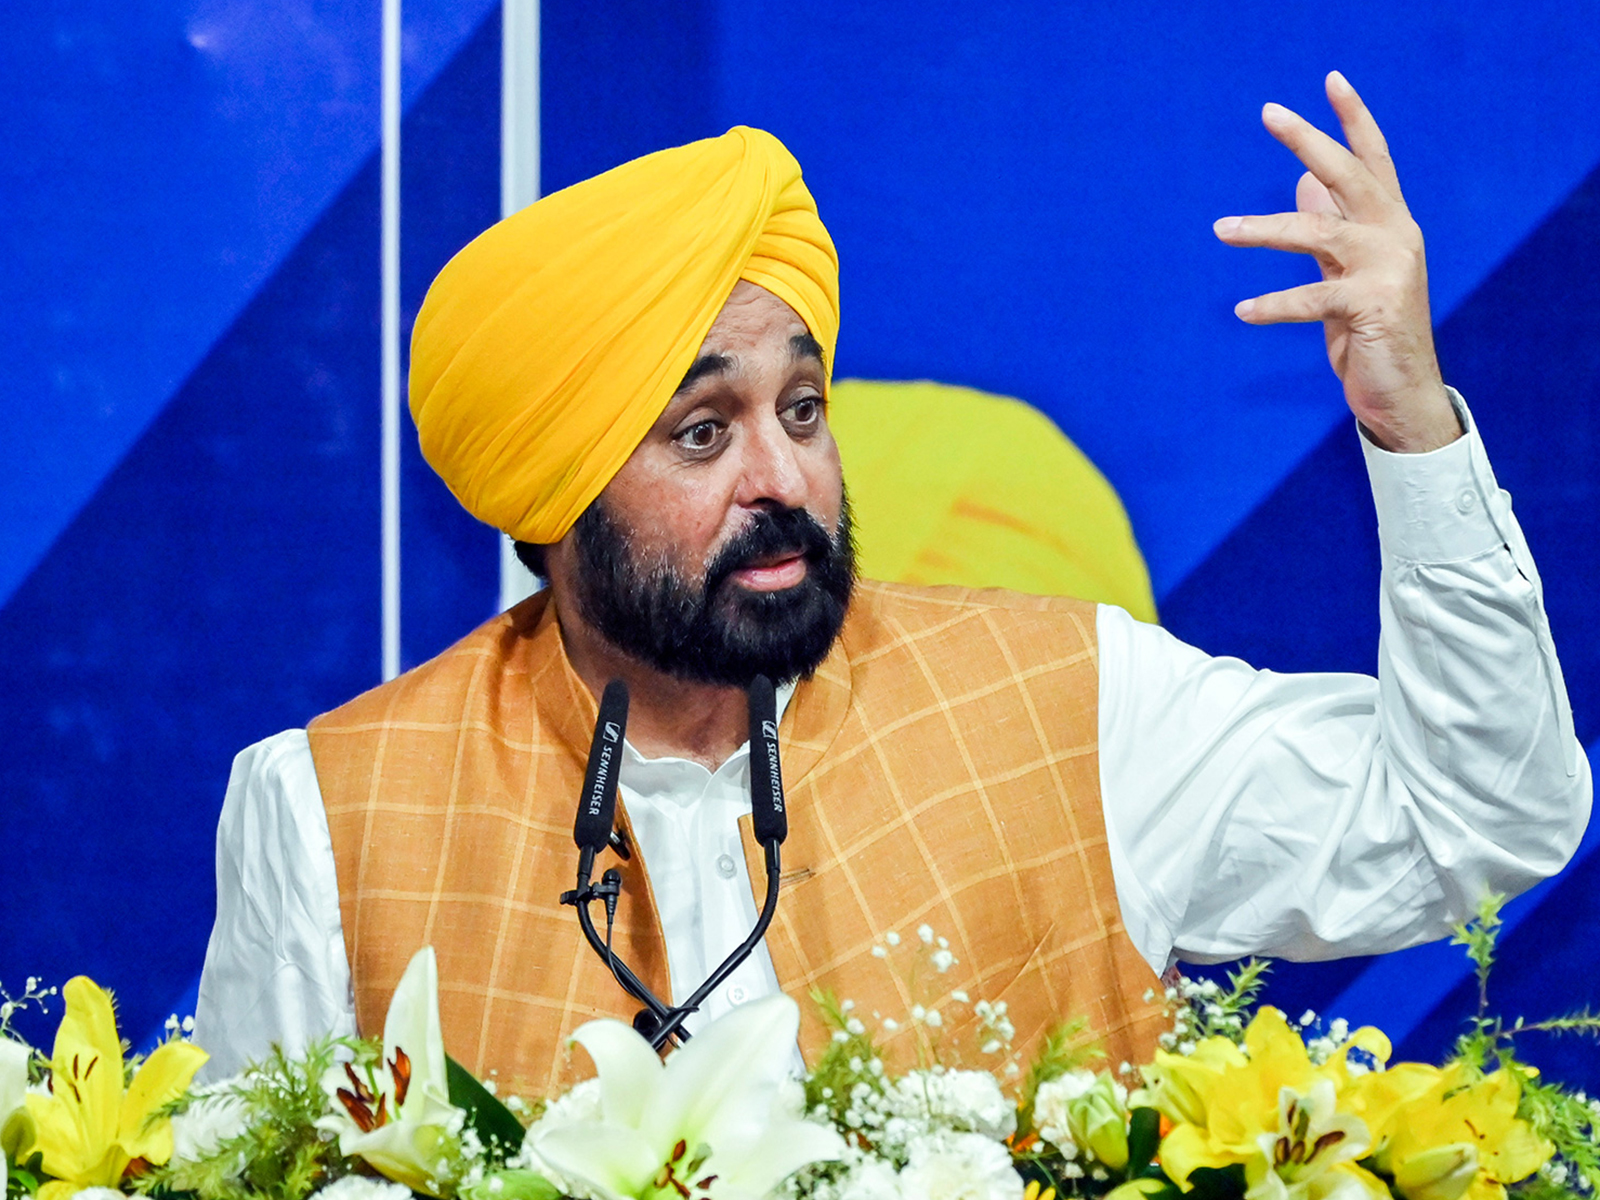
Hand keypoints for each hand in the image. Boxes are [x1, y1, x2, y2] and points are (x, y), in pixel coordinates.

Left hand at [1214, 71, 1460, 452]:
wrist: (1403, 392)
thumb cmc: (1370, 329)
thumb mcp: (1346, 272)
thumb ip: (1329, 228)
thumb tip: (1301, 182)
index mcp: (1390, 222)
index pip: (1373, 158)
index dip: (1353, 117)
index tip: (1330, 79)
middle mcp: (1395, 235)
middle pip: (1349, 174)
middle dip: (1309, 140)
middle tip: (1269, 111)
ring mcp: (1387, 270)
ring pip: (1318, 233)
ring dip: (1264, 229)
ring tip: (1220, 229)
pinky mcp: (1372, 308)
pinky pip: (1311, 300)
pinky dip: (1273, 305)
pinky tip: (1242, 311)